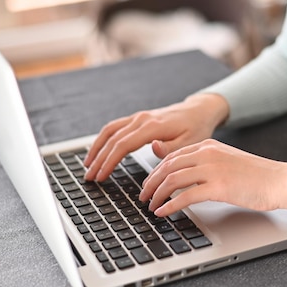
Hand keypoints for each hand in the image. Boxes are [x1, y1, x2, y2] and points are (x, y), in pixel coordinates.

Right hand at [84, 93, 228, 181]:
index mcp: (153, 126)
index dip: (109, 161)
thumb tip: (153, 148)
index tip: (101, 176)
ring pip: (109, 130)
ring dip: (96, 147)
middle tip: (89, 177)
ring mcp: (138, 117)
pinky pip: (115, 127)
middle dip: (99, 159)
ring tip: (88, 165)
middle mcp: (142, 119)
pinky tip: (98, 150)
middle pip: (112, 139)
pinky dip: (103, 139)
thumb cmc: (196, 127)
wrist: (199, 110)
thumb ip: (171, 148)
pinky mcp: (138, 118)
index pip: (123, 145)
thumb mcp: (191, 142)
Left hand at [139, 139, 286, 216]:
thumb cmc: (257, 175)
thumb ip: (206, 164)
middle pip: (167, 167)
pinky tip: (163, 213)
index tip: (149, 183)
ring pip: (172, 180)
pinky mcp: (218, 187)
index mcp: (208, 146)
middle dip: (151, 183)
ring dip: (157, 195)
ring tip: (150, 206)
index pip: (172, 156)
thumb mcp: (227, 161)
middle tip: (143, 196)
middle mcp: (207, 154)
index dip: (156, 171)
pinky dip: (169, 206)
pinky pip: (184, 196)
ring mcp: (212, 169)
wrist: (279, 180)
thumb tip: (185, 178)